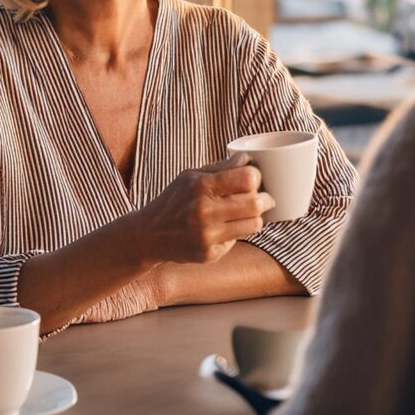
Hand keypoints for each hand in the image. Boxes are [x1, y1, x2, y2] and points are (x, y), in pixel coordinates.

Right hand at [135, 153, 274, 266]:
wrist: (149, 235)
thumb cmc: (174, 200)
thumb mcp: (191, 176)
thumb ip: (221, 167)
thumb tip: (249, 159)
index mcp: (200, 186)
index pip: (247, 179)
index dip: (256, 177)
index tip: (255, 179)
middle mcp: (204, 211)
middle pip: (255, 203)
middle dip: (266, 198)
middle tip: (265, 198)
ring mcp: (207, 235)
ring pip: (254, 224)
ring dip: (256, 217)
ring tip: (248, 212)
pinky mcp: (209, 254)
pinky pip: (239, 240)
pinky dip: (237, 232)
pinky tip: (225, 228)